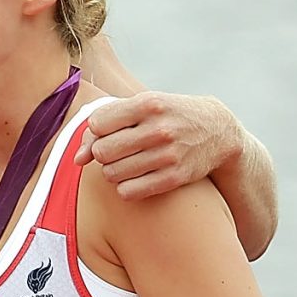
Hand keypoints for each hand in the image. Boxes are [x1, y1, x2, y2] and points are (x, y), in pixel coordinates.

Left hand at [76, 92, 240, 200]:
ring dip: (113, 171)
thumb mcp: (143, 108)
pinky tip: (136, 177)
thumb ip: (105, 126)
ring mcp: (168, 155)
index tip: (110, 131)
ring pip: (111, 174)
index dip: (98, 130)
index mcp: (149, 104)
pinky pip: (128, 192)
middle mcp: (159, 129)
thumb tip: (76, 159)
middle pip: (102, 151)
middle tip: (116, 151)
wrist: (219, 132)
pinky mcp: (175, 178)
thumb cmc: (169, 116)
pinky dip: (126, 187)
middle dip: (102, 153)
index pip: (97, 124)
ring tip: (127, 163)